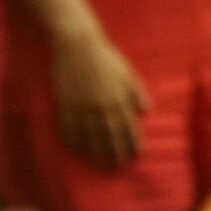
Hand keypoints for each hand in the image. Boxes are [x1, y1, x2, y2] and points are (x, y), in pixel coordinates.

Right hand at [44, 18, 151, 167]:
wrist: (77, 44)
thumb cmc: (106, 57)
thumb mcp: (127, 73)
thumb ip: (136, 92)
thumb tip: (145, 111)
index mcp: (120, 99)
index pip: (129, 128)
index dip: (132, 144)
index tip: (135, 156)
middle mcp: (102, 106)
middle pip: (110, 137)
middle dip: (115, 153)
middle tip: (118, 166)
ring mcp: (82, 107)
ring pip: (90, 136)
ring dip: (96, 152)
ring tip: (100, 162)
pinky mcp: (65, 104)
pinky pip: (69, 129)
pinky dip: (75, 141)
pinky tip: (79, 149)